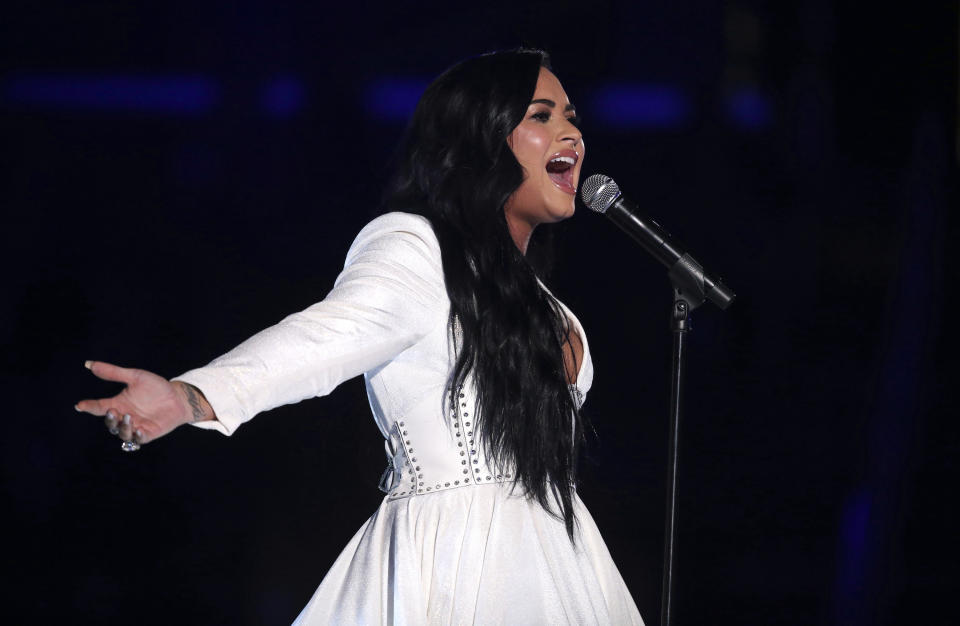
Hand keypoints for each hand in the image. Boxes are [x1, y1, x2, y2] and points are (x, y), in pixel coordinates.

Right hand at [75, 361, 212, 446]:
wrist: (179, 397)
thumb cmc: (156, 387)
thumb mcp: (135, 377)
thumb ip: (114, 373)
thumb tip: (89, 364)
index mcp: (119, 403)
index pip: (99, 407)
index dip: (89, 406)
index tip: (80, 405)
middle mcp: (125, 416)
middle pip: (109, 423)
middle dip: (109, 419)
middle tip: (113, 411)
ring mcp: (136, 426)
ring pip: (122, 433)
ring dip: (122, 427)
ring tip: (128, 417)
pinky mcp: (148, 434)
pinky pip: (138, 440)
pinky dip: (137, 436)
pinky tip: (139, 429)